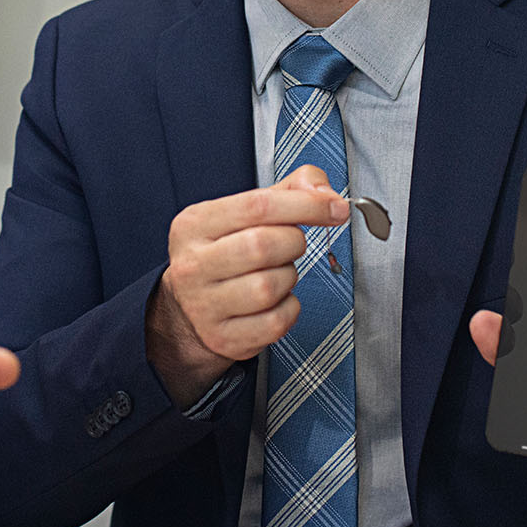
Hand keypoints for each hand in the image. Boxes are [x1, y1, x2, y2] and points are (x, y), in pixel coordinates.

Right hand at [149, 165, 351, 404]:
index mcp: (196, 224)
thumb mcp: (246, 211)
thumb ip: (290, 190)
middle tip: (291, 246)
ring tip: (276, 274)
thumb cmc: (227, 251)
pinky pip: (275, 322)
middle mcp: (193, 264)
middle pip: (262, 246)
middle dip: (293, 243)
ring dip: (288, 279)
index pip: (258, 206)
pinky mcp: (222, 337)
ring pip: (268, 287)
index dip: (306, 205)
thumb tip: (324, 194)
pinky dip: (288, 309)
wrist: (191, 306)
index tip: (335, 208)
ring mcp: (203, 305)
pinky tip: (275, 300)